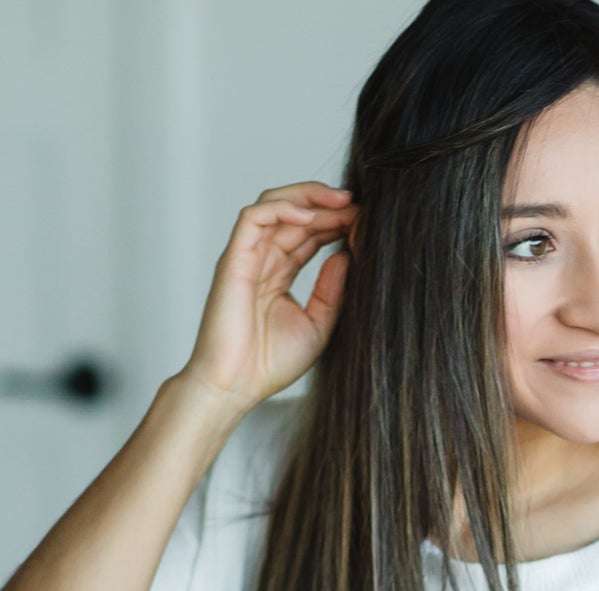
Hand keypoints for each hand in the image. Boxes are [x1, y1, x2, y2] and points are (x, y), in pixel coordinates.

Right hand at [179, 180, 359, 414]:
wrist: (235, 386)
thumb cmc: (269, 365)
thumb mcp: (318, 325)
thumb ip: (333, 291)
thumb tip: (348, 255)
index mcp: (279, 274)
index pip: (308, 234)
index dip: (336, 223)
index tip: (365, 223)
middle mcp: (262, 260)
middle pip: (294, 214)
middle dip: (328, 205)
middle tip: (360, 206)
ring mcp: (246, 257)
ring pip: (274, 205)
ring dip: (308, 197)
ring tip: (342, 201)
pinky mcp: (233, 258)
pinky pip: (254, 217)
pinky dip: (282, 208)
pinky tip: (311, 216)